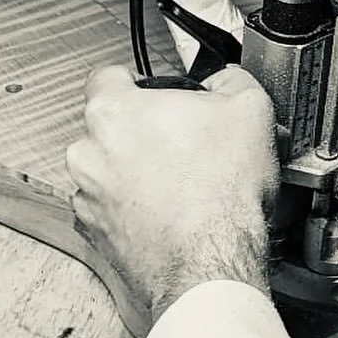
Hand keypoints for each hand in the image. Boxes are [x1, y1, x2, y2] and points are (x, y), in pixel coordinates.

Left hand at [66, 65, 278, 328]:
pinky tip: (171, 214)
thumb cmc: (220, 192)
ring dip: (137, 174)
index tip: (159, 95)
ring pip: (110, 171)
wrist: (210, 262)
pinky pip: (113, 212)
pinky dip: (135, 211)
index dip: (140, 83)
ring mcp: (88, 197)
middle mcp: (88, 152)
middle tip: (184, 144)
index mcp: (113, 110)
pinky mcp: (96, 236)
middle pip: (111, 127)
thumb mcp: (250, 109)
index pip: (108, 76)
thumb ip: (229, 81)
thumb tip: (226, 81)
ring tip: (182, 185)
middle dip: (143, 132)